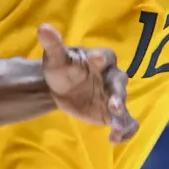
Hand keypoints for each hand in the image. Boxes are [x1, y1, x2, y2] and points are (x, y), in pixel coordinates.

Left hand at [39, 24, 137, 143]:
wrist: (61, 87)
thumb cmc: (62, 68)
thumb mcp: (55, 57)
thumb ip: (53, 44)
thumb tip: (44, 28)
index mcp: (100, 59)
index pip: (105, 57)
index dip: (101, 59)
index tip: (96, 60)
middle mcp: (111, 77)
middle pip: (119, 83)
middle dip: (117, 94)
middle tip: (113, 105)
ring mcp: (114, 96)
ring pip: (124, 105)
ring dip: (122, 117)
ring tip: (116, 129)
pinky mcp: (112, 114)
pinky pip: (125, 122)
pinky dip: (124, 131)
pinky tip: (115, 140)